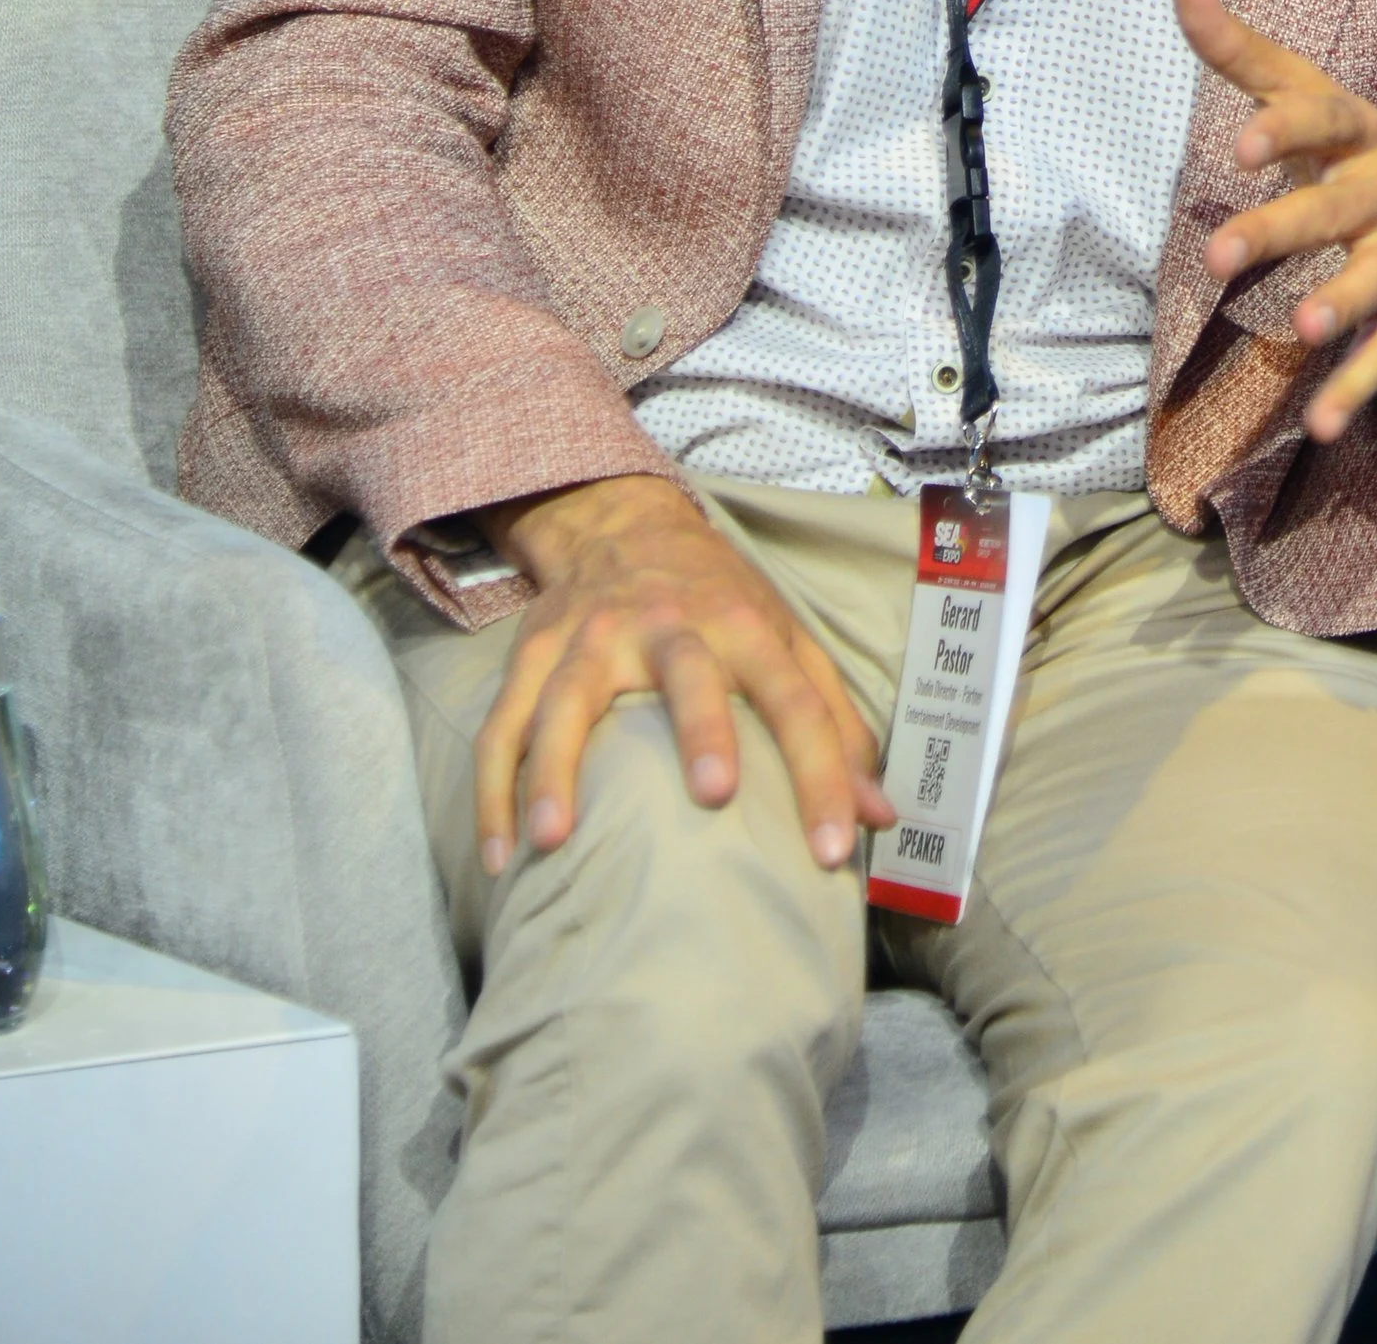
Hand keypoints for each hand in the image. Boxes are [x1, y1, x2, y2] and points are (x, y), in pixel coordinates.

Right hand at [471, 473, 894, 877]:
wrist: (624, 521)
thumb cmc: (720, 600)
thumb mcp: (786, 642)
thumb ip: (834, 727)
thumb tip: (881, 819)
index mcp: (744, 627)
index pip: (797, 701)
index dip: (823, 774)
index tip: (834, 851)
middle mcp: (671, 625)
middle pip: (689, 673)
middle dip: (702, 729)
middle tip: (713, 794)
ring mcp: (594, 637)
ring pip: (569, 699)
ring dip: (557, 767)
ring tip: (552, 840)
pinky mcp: (535, 652)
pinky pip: (504, 723)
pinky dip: (495, 789)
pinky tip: (500, 854)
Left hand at [1179, 0, 1376, 444]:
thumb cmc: (1359, 145)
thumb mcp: (1309, 92)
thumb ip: (1238, 46)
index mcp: (1358, 131)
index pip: (1323, 120)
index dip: (1285, 129)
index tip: (1240, 143)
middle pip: (1335, 209)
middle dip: (1281, 231)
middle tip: (1217, 257)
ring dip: (1342, 303)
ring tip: (1301, 326)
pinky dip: (1354, 387)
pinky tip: (1317, 423)